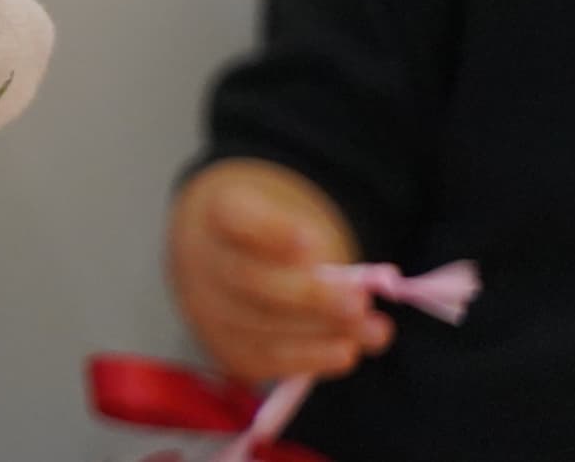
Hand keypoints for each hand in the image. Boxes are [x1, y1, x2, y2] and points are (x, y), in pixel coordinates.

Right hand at [169, 159, 384, 381]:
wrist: (228, 267)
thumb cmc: (273, 245)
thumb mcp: (291, 226)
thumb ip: (323, 253)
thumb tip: (364, 289)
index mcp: (219, 214)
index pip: (233, 218)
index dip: (270, 231)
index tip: (310, 241)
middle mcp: (203, 261)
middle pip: (250, 280)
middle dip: (310, 296)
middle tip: (359, 303)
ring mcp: (207, 307)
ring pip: (260, 326)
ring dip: (321, 332)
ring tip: (371, 331)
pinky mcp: (224, 346)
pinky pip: (266, 359)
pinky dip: (309, 358)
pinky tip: (344, 352)